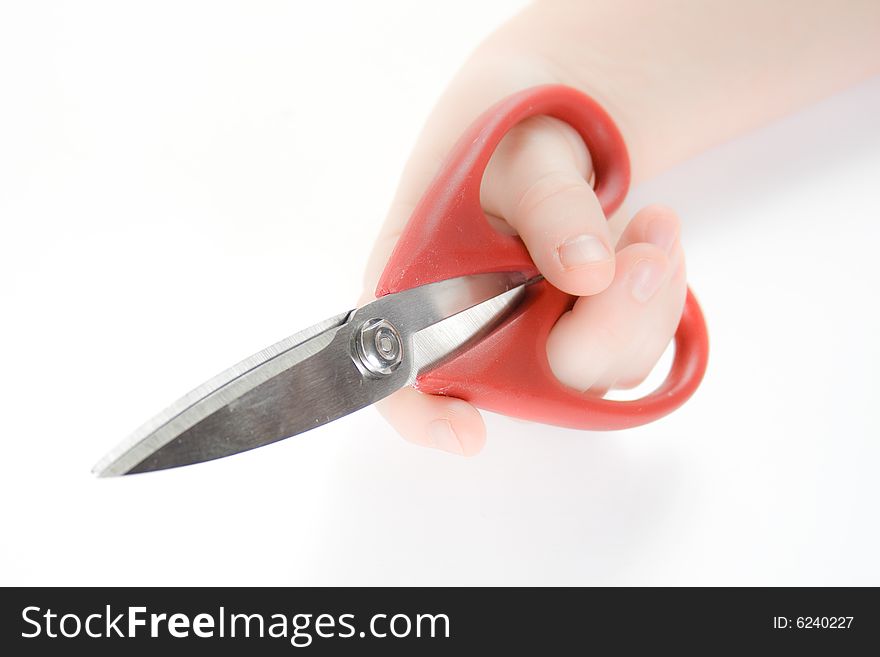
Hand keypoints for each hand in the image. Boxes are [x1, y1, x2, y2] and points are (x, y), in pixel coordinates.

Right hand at [362, 89, 685, 454]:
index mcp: (414, 286)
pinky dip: (656, 303)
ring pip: (588, 375)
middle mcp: (466, 328)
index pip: (398, 372)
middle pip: (522, 381)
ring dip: (642, 307)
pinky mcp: (575, 338)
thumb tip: (590, 271)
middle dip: (600, 329)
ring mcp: (525, 340)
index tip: (466, 430)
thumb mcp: (520, 149)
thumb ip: (549, 204)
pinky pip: (629, 352)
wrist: (547, 123)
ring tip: (656, 224)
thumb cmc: (502, 129)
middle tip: (648, 254)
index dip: (421, 413)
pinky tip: (652, 242)